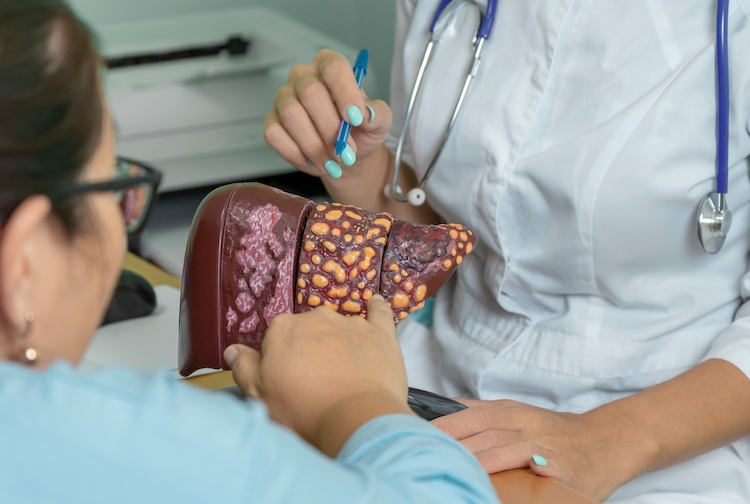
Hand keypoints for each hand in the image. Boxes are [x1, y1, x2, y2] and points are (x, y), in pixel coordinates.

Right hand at [225, 296, 412, 455]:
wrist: (356, 419)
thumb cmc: (303, 410)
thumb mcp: (260, 394)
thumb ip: (244, 367)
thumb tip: (232, 349)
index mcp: (283, 329)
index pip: (278, 336)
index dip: (283, 358)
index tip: (289, 378)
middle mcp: (316, 318)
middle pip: (309, 329)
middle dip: (310, 348)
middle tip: (315, 380)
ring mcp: (350, 323)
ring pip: (340, 326)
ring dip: (339, 341)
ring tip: (344, 372)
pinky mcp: (380, 333)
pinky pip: (379, 313)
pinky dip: (377, 309)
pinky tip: (376, 305)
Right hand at [264, 49, 391, 178]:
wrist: (344, 155)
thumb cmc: (359, 131)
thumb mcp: (379, 122)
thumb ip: (377, 114)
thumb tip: (367, 114)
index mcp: (330, 67)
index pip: (333, 66)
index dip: (345, 92)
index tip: (356, 118)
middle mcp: (303, 77)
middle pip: (310, 93)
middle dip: (330, 128)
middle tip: (346, 152)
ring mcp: (284, 98)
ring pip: (292, 116)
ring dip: (315, 145)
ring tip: (333, 161)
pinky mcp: (272, 122)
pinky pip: (275, 135)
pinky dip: (297, 153)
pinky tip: (314, 161)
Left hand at [432, 399, 624, 500]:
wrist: (606, 439)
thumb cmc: (554, 430)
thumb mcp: (517, 414)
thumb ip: (481, 413)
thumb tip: (440, 411)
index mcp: (509, 411)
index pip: (468, 415)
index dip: (442, 425)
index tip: (412, 434)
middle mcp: (523, 423)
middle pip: (480, 431)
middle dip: (451, 444)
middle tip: (422, 456)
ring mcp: (542, 444)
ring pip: (502, 448)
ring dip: (476, 459)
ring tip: (452, 470)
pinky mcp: (562, 466)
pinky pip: (537, 467)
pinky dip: (521, 469)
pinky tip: (504, 477)